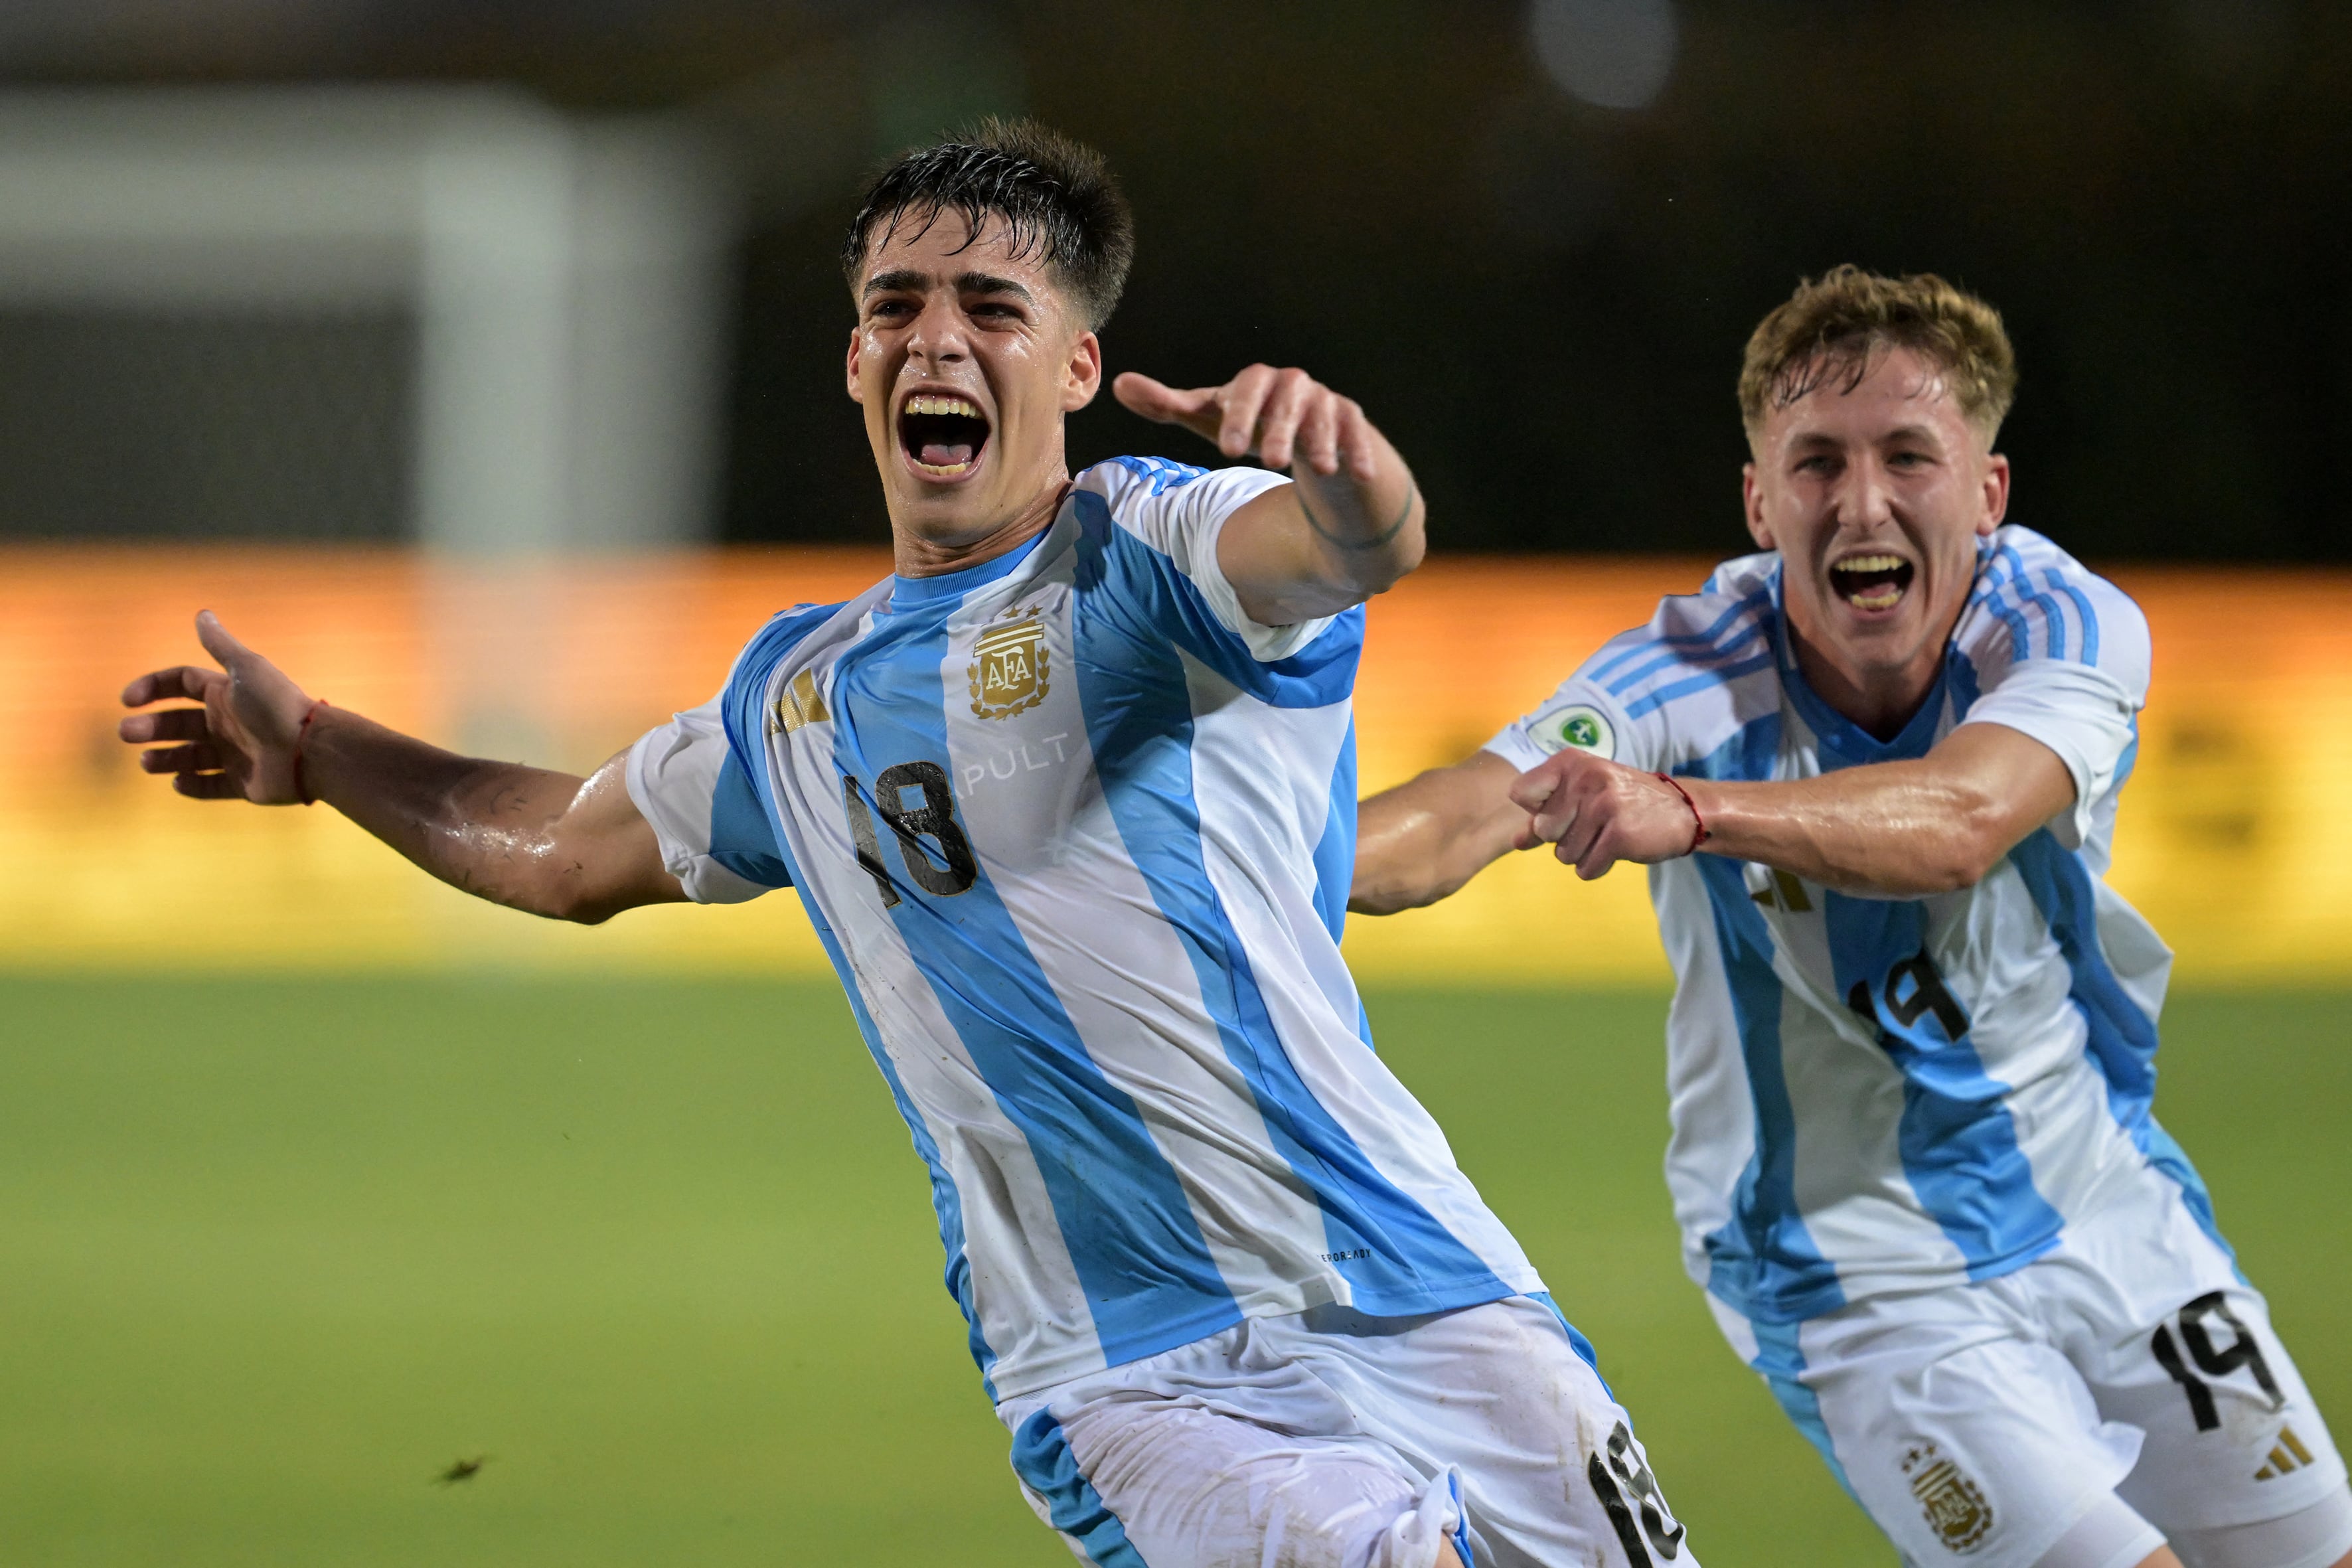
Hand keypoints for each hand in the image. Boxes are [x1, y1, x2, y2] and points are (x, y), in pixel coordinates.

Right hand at [119, 611, 315, 803]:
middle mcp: (227, 722)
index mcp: (225, 693)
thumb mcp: (246, 669)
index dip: (152, 687)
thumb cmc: (276, 705)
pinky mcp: (243, 783)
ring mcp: (234, 754)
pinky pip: (210, 787)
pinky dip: (192, 786)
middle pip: (177, 722)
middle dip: (149, 727)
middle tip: (126, 733)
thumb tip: (201, 613)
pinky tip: (178, 782)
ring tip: (147, 763)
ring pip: (189, 757)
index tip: (129, 699)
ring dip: (164, 759)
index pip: (180, 684)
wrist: (310, 749)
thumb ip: (221, 645)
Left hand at [1113, 365, 1378, 481]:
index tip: (1227, 450)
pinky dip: (1358, 453)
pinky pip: (1357, 433)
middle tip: (1268, 461)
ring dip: (1319, 441)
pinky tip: (1355, 475)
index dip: (1238, 415)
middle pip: (1287, 398)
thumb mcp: (1209, 418)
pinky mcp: (1352, 423)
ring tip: (1316, 468)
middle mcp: (1292, 387)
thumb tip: (1118, 383)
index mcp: (1256, 384)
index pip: (1245, 388)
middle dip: (1278, 428)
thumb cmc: (1251, 424)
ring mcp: (1325, 403)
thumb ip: (1167, 405)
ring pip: (1325, 415)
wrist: (1306, 437)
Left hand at [1507, 751, 1705, 879]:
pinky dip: (1598, 867)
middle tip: (1593, 826)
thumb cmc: (1623, 803)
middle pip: (1543, 830)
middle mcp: (1585, 778)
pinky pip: (1585, 868)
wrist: (1681, 810)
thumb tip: (1515, 841)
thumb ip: (1545, 816)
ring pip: (1563, 854)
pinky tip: (1617, 850)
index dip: (1536, 811)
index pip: (1521, 792)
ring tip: (1608, 836)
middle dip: (1564, 838)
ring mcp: (1603, 805)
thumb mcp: (1583, 798)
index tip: (1563, 810)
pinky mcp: (1619, 834)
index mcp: (1571, 763)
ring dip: (1583, 854)